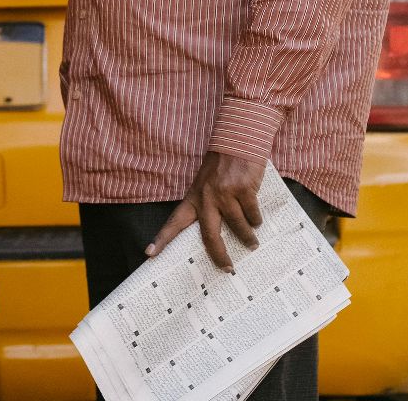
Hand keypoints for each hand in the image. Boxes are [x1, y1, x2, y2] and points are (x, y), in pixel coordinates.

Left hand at [148, 152, 267, 271]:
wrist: (238, 139)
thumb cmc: (222, 165)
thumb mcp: (206, 183)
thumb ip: (209, 204)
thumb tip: (221, 231)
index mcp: (194, 197)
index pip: (174, 221)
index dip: (162, 239)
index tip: (149, 254)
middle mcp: (207, 198)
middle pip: (210, 236)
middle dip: (219, 255)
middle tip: (227, 268)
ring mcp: (225, 194)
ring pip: (237, 227)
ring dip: (247, 238)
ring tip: (253, 244)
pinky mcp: (243, 190)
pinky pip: (252, 214)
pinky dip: (256, 220)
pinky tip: (257, 221)